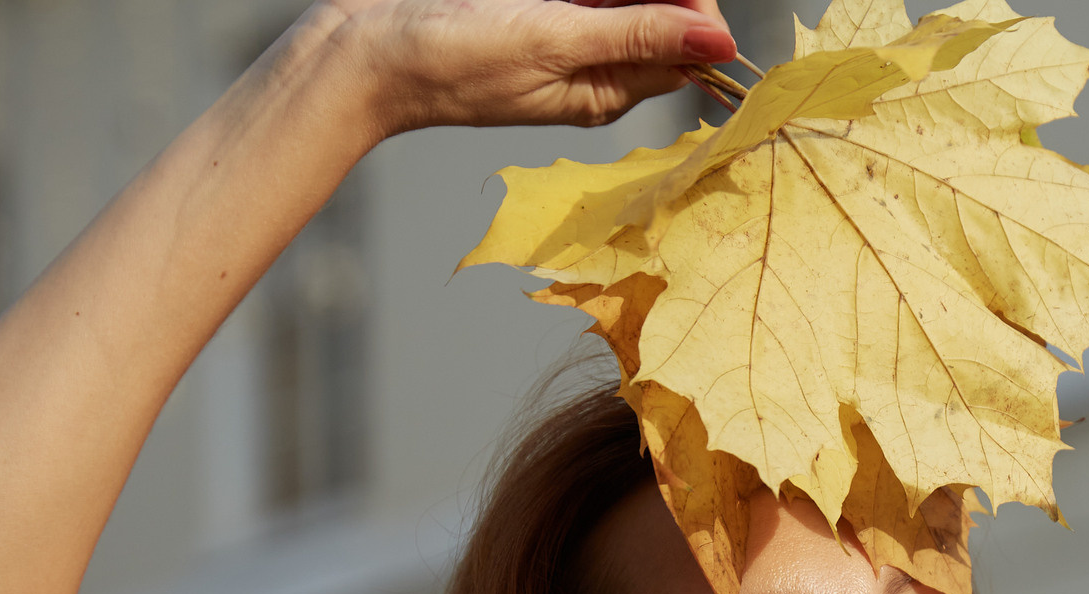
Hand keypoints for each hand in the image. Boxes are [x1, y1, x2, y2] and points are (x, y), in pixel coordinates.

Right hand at [304, 0, 736, 136]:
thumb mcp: (556, 43)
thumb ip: (638, 35)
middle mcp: (593, 65)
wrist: (365, 53)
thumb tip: (723, 44)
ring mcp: (561, 33)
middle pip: (658, 12)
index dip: (693, 5)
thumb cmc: (453, 62)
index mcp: (609, 90)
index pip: (688, 47)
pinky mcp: (532, 9)